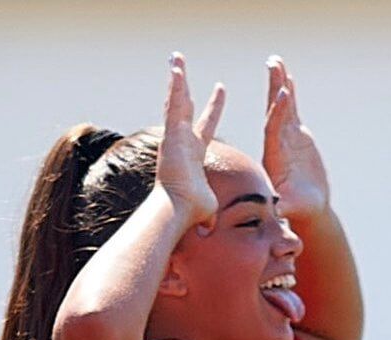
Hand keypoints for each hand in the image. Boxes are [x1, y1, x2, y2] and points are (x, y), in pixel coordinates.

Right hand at [156, 52, 225, 224]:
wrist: (179, 210)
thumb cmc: (193, 213)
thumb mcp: (211, 206)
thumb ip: (215, 212)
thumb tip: (217, 232)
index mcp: (194, 154)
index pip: (205, 125)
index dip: (213, 108)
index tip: (220, 89)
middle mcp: (182, 142)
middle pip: (185, 108)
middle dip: (186, 87)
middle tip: (184, 67)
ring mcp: (174, 138)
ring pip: (175, 102)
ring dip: (176, 80)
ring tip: (176, 57)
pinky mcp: (170, 136)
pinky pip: (173, 106)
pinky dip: (174, 88)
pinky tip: (176, 68)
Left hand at [263, 56, 329, 218]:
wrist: (305, 208)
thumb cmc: (297, 210)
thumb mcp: (288, 207)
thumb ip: (281, 206)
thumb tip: (275, 208)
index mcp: (274, 156)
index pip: (274, 130)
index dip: (277, 113)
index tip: (281, 95)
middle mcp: (277, 143)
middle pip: (273, 111)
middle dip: (273, 88)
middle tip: (273, 64)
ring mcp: (286, 138)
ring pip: (281, 107)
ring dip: (279, 84)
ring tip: (276, 62)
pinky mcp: (296, 137)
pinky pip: (291, 112)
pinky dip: (290, 95)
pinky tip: (288, 78)